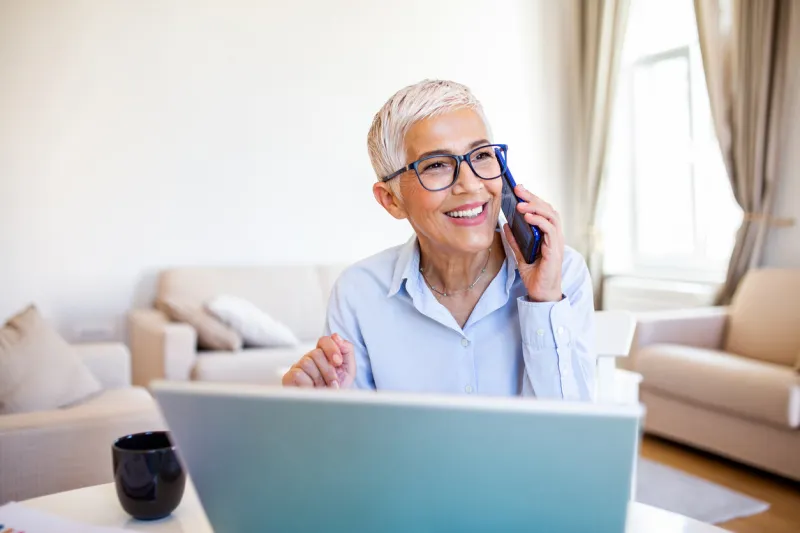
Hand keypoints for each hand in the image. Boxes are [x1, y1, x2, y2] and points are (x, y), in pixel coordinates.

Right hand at [281, 333, 355, 388]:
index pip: (324, 340)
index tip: (338, 362)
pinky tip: (313, 391)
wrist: (331, 407)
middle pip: (316, 353)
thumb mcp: (348, 369)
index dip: (332, 348)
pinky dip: (309, 384)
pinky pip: (298, 374)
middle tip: (333, 382)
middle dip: (328, 370)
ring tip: (324, 388)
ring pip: (307, 362)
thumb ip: (347, 350)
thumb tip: (336, 337)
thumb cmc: (338, 388)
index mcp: (323, 355)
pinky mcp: (289, 378)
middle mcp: (309, 359)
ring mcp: (298, 367)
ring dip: (320, 378)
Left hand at [502, 184, 563, 301]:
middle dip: (533, 197)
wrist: (541, 293)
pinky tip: (527, 216)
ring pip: (551, 216)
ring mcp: (556, 242)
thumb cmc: (535, 275)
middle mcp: (554, 236)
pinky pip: (550, 229)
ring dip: (535, 207)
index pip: (543, 211)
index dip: (532, 199)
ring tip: (520, 204)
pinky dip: (539, 221)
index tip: (519, 190)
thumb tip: (506, 226)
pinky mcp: (555, 249)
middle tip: (518, 189)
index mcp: (548, 235)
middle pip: (548, 209)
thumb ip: (515, 241)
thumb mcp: (520, 255)